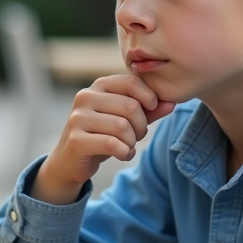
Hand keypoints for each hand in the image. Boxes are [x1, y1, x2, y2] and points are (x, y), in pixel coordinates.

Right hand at [30, 75, 175, 204]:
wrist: (70, 160)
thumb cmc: (101, 134)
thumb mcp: (125, 119)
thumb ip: (147, 110)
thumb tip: (171, 103)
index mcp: (98, 86)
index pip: (131, 82)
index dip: (149, 97)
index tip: (152, 110)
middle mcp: (85, 97)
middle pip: (131, 107)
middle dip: (141, 126)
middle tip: (136, 136)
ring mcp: (78, 118)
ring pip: (123, 127)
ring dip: (132, 142)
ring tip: (128, 146)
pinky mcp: (76, 140)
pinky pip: (112, 144)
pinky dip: (125, 152)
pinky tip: (123, 154)